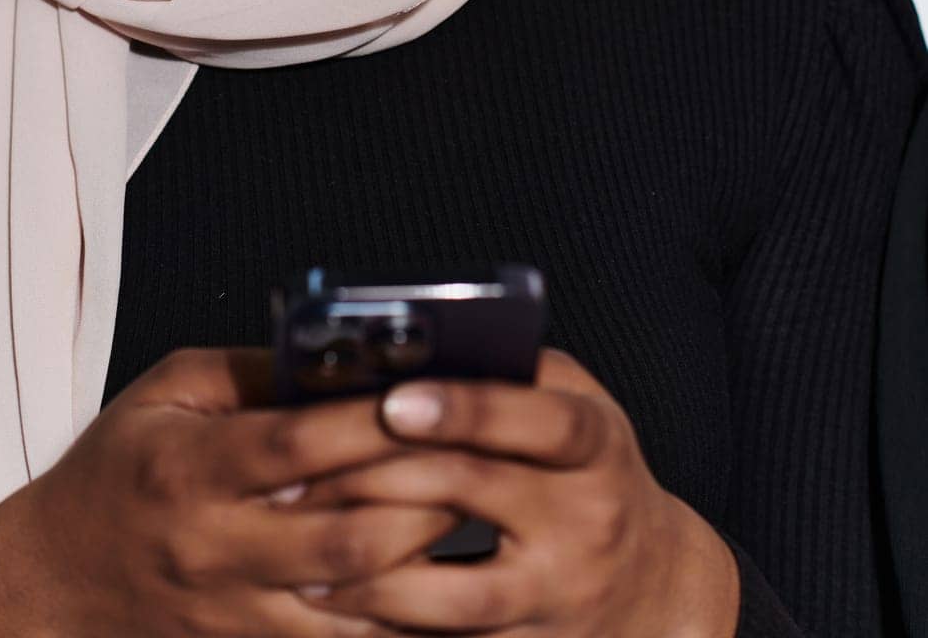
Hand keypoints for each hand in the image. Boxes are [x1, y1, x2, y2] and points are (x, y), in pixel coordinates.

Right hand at [0, 346, 459, 637]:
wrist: (51, 584)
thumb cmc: (116, 470)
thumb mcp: (166, 392)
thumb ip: (250, 372)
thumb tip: (335, 356)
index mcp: (192, 469)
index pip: (296, 445)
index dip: (367, 423)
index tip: (426, 394)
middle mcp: (217, 547)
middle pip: (342, 535)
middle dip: (421, 499)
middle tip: (482, 459)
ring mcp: (236, 611)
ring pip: (352, 601)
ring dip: (422, 562)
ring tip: (480, 515)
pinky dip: (394, 618)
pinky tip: (442, 585)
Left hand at [280, 347, 740, 637]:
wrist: (656, 584)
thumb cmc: (591, 469)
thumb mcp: (575, 405)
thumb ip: (512, 374)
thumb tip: (413, 348)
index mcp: (597, 443)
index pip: (537, 419)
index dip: (465, 408)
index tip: (393, 400)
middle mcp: (586, 519)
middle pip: (474, 491)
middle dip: (380, 477)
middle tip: (301, 471)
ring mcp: (560, 595)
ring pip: (455, 593)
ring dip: (372, 573)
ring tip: (305, 549)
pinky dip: (387, 625)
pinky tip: (334, 604)